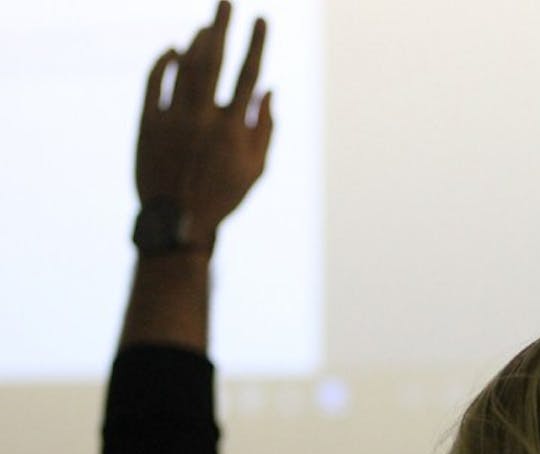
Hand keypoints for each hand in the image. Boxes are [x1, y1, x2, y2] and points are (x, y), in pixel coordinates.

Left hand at [136, 1, 271, 248]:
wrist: (177, 222)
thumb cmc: (223, 197)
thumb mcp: (255, 169)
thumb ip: (264, 128)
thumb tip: (268, 90)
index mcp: (234, 129)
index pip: (249, 75)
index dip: (256, 44)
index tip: (261, 19)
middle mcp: (204, 118)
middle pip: (215, 61)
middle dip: (222, 28)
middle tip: (226, 2)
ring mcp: (173, 119)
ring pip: (186, 68)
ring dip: (197, 42)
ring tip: (207, 25)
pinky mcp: (148, 124)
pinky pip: (155, 83)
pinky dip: (164, 64)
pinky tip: (173, 51)